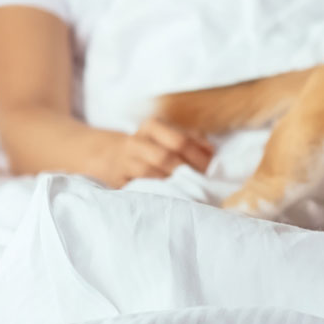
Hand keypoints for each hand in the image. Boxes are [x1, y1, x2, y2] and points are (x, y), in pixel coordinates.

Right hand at [94, 116, 214, 187]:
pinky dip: (160, 192)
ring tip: (193, 191)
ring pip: (153, 174)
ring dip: (175, 183)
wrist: (111, 158)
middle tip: (205, 183)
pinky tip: (174, 196)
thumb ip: (192, 140)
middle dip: (189, 171)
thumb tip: (212, 152)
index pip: (181, 140)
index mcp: (152, 126)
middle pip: (168, 157)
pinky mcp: (118, 180)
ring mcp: (125, 161)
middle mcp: (136, 141)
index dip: (199, 156)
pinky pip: (142, 187)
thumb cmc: (150, 148)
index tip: (212, 169)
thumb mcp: (168, 137)